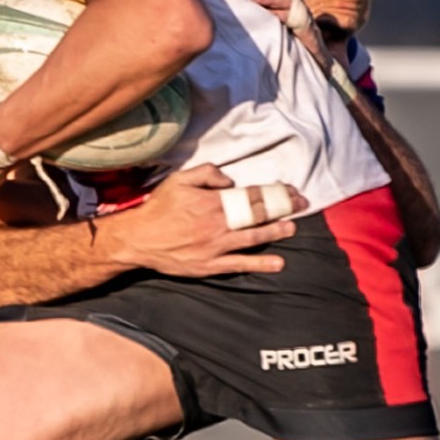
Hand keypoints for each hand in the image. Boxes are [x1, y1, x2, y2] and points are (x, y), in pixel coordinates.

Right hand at [111, 163, 304, 278]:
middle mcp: (218, 223)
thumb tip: (230, 181)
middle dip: (282, 208)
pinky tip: (278, 264)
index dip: (274, 192)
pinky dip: (260, 264)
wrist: (138, 239)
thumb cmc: (158, 208)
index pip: (251, 195)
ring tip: (292, 228)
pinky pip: (239, 264)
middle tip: (301, 205)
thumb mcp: (179, 179)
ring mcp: (216, 246)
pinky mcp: (210, 265)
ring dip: (276, 232)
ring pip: (253, 238)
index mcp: (213, 201)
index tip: (290, 191)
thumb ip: (207, 174)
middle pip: (257, 215)